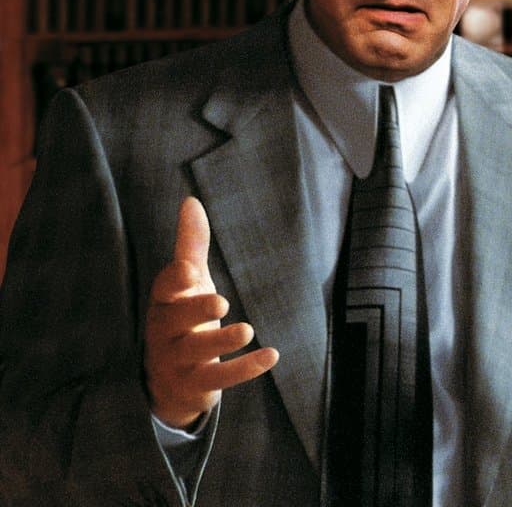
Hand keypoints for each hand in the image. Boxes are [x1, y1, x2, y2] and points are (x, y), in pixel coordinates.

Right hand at [144, 197, 278, 429]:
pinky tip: (272, 355)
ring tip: (247, 330)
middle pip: (176, 321)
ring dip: (222, 341)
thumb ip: (190, 245)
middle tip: (221, 302)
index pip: (164, 290)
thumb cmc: (182, 318)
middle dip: (196, 311)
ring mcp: (179, 361)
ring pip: (197, 352)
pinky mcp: (197, 384)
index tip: (188, 270)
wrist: (169, 380)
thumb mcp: (187, 283)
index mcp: (164, 303)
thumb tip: (190, 200)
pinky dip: (245, 368)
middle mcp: (165, 332)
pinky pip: (220, 378)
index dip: (174, 281)